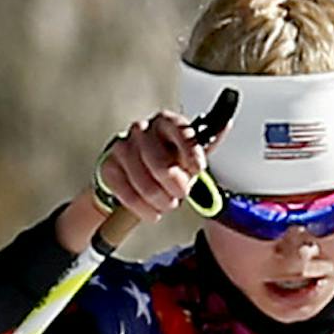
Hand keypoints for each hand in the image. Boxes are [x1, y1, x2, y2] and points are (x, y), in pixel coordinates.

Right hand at [92, 111, 206, 220]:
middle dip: (175, 186)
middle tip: (181, 195)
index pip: (180, 131)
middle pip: (160, 163)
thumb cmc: (167, 160)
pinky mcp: (109, 167)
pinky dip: (142, 208)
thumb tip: (224, 125)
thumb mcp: (188, 153)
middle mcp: (142, 130)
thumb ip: (206, 143)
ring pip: (144, 183)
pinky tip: (151, 211)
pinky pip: (126, 193)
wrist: (135, 173)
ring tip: (167, 204)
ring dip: (160, 201)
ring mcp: (122, 147)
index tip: (198, 170)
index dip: (190, 152)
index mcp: (166, 122)